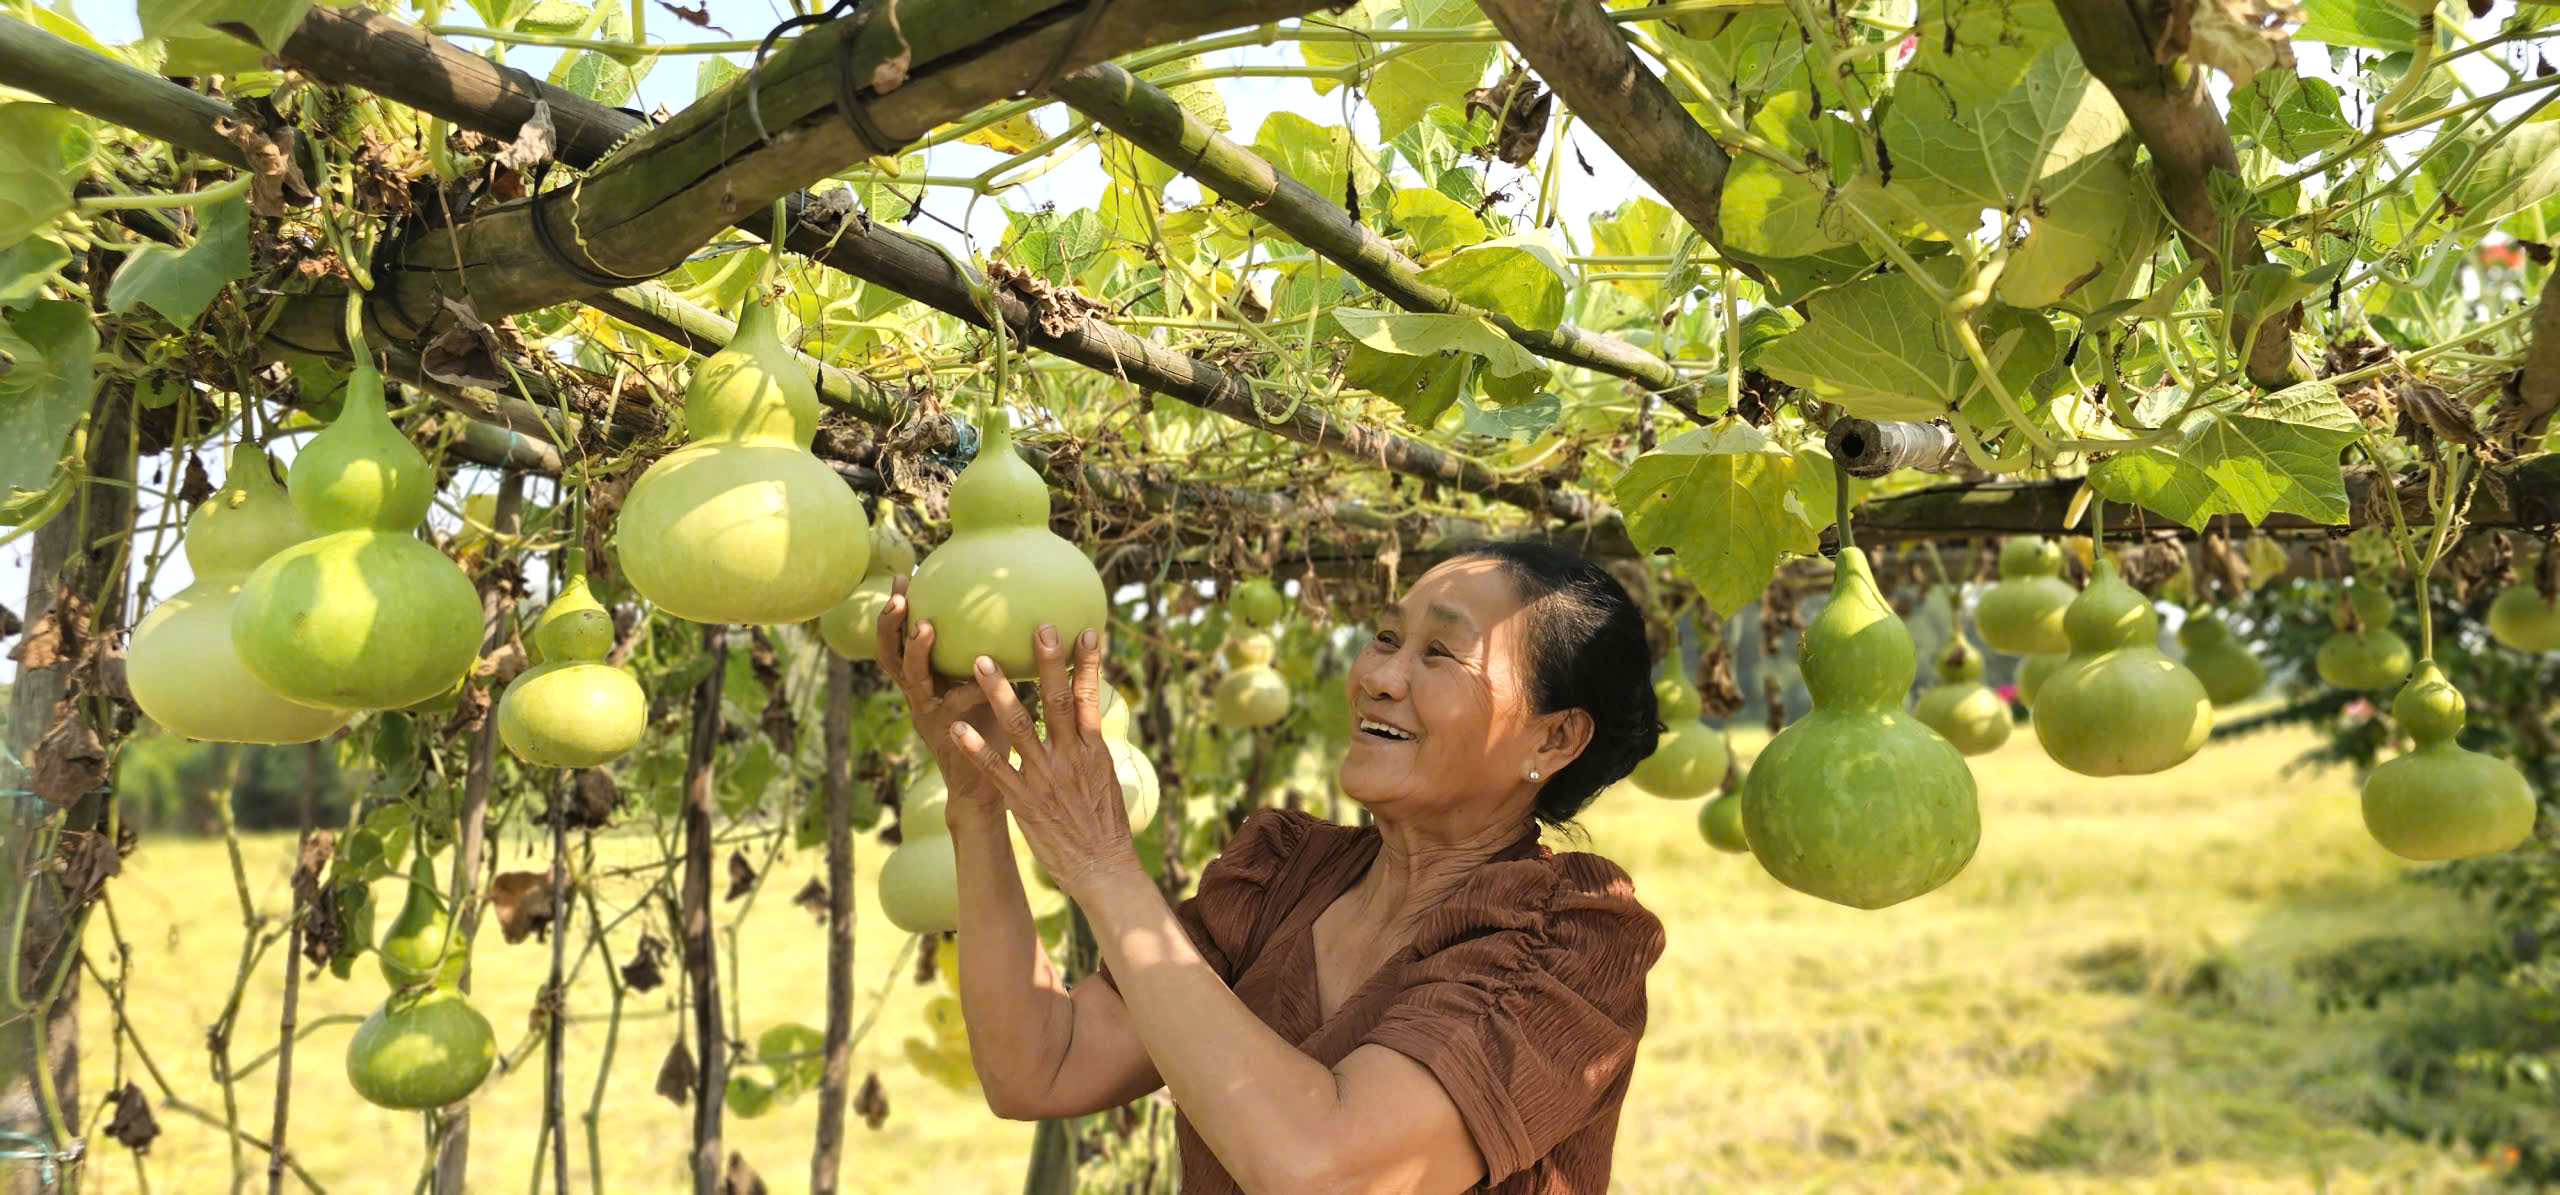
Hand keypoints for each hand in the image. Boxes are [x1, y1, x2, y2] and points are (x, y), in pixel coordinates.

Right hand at [874, 576, 1005, 808]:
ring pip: (913, 680)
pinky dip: (965, 692)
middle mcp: (919, 696)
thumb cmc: (989, 729)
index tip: (904, 577)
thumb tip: (1020, 613)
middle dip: (892, 625)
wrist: (985, 787)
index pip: (900, 641)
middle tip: (903, 597)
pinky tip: (982, 678)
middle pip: (892, 656)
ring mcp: (930, 717)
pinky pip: (952, 710)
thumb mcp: (983, 688)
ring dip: (917, 652)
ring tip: (927, 627)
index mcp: (924, 682)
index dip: (897, 612)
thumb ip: (988, 658)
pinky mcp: (950, 737)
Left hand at [947, 624, 1137, 898]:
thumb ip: (1089, 746)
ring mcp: (1045, 776)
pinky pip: (996, 768)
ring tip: (980, 660)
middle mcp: (1070, 757)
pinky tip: (957, 727)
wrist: (1102, 868)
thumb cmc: (1104, 826)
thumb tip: (1086, 719)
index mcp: (1093, 749)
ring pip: (1020, 726)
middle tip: (1039, 628)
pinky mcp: (1023, 799)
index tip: (1086, 629)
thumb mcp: (1105, 778)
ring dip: (999, 692)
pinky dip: (977, 747)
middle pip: (1059, 701)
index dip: (1088, 663)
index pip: (1091, 698)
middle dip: (1048, 663)